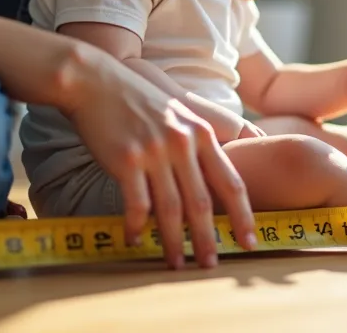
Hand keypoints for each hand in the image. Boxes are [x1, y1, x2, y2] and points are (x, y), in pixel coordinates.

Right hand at [62, 45, 259, 268]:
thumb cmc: (138, 100)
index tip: (249, 240)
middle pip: (203, 203)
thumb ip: (198, 142)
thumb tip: (213, 176)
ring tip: (177, 264)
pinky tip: (135, 240)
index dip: (242, 215)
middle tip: (212, 265)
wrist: (96, 81)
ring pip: (171, 209)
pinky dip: (137, 226)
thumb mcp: (179, 114)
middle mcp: (183, 144)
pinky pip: (137, 204)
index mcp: (202, 134)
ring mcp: (155, 152)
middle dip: (209, 238)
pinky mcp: (127, 160)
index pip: (231, 182)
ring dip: (174, 241)